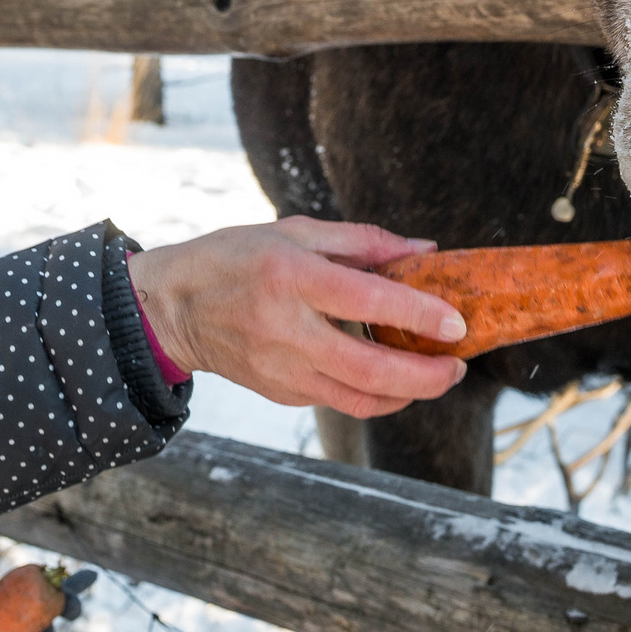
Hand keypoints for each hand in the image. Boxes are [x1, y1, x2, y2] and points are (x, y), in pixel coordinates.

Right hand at [125, 217, 470, 417]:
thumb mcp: (294, 231)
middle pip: (372, 370)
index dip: (418, 315)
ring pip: (360, 399)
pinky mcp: (280, 393)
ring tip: (437, 377)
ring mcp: (282, 369)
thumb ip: (363, 241)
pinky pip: (339, 400)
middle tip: (458, 367)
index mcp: (292, 278)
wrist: (172, 309)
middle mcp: (288, 330)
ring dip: (408, 394)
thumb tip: (425, 250)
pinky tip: (393, 375)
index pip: (368, 302)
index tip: (457, 323)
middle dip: (427, 377)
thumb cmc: (234, 258)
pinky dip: (374, 393)